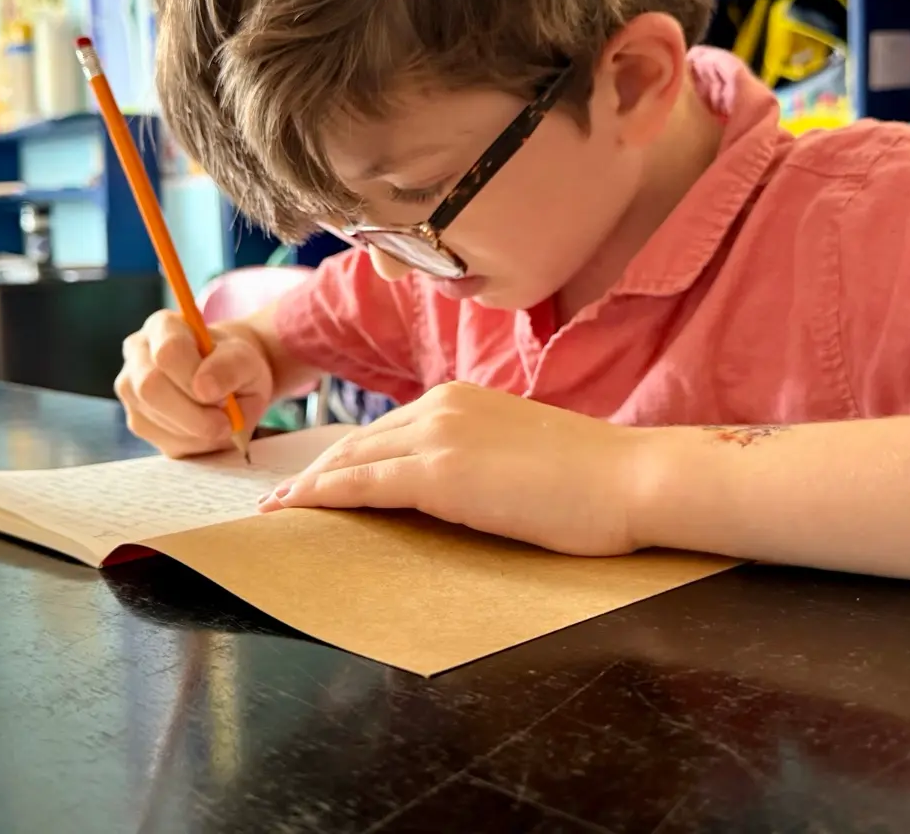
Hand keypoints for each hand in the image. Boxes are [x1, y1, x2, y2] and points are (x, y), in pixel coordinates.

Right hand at [116, 311, 273, 457]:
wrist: (227, 378)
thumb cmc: (233, 363)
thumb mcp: (246, 358)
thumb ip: (231, 366)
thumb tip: (204, 389)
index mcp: (163, 326)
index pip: (168, 351)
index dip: (195, 379)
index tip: (225, 397)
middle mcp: (137, 353)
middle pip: (150, 387)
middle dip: (193, 414)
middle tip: (226, 423)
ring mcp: (130, 388)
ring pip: (152, 419)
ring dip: (194, 431)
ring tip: (221, 422)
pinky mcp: (136, 420)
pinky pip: (160, 440)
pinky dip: (190, 443)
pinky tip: (206, 431)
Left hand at [258, 382, 650, 555]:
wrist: (633, 478)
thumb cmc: (594, 478)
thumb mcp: (522, 455)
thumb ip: (480, 457)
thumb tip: (458, 485)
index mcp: (463, 398)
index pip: (387, 429)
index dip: (348, 455)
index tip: (319, 477)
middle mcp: (442, 404)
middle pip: (359, 440)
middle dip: (316, 469)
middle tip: (280, 498)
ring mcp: (439, 434)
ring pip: (352, 459)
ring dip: (309, 484)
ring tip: (276, 509)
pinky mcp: (440, 472)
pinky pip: (363, 484)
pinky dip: (321, 495)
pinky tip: (293, 509)